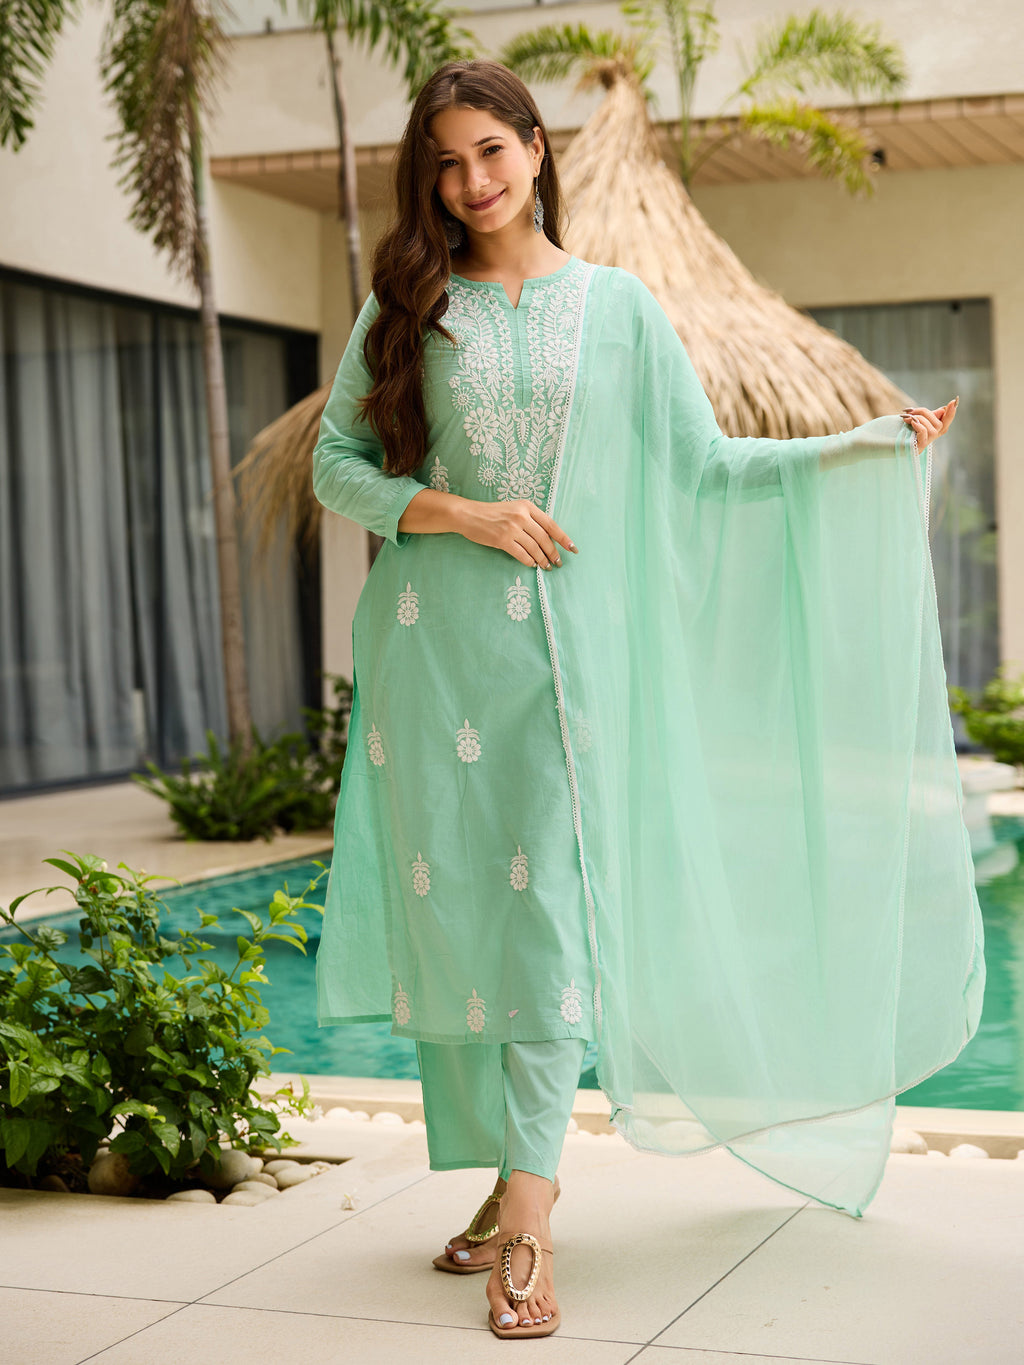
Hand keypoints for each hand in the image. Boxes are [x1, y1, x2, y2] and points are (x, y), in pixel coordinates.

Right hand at [459, 498, 577, 569]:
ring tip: (547, 566)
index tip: (572, 548)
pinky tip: (533, 565)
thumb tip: (546, 537)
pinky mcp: (503, 540)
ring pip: (535, 548)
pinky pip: (522, 554)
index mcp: (527, 506)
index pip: (551, 524)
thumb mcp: (513, 509)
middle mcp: (521, 516)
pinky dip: (530, 561)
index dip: (563, 538)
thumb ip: (529, 519)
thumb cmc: (491, 513)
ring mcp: (512, 528)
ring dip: (543, 559)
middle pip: (544, 538)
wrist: (468, 515)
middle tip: (558, 562)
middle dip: (553, 553)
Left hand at [901, 396, 958, 445]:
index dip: (951, 412)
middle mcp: (934, 435)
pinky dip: (919, 425)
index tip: (953, 401)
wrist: (891, 446)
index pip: (947, 420)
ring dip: (918, 418)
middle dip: (924, 412)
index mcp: (935, 428)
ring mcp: (928, 441)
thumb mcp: (918, 421)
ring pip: (931, 427)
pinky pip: (925, 432)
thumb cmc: (905, 432)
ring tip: (906, 418)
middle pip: (938, 421)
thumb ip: (930, 416)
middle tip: (910, 411)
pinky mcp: (921, 446)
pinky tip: (911, 423)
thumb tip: (943, 409)